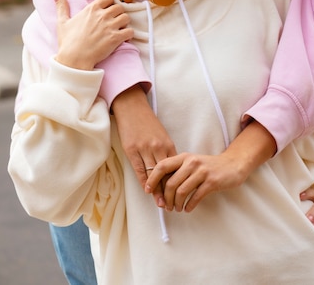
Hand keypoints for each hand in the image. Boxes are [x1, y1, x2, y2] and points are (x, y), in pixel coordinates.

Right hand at [55, 0, 132, 69]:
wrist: (74, 59)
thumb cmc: (68, 42)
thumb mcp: (62, 21)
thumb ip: (61, 5)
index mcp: (91, 9)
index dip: (110, 3)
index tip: (107, 9)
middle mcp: (102, 15)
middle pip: (119, 7)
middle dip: (118, 13)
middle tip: (115, 21)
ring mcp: (110, 26)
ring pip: (126, 18)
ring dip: (124, 23)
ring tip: (119, 29)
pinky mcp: (116, 38)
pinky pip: (130, 31)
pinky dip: (129, 34)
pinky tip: (123, 38)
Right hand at [112, 84, 176, 204]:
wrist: (132, 108)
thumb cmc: (147, 122)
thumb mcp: (161, 135)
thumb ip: (166, 151)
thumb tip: (171, 168)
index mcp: (167, 143)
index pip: (175, 168)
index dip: (178, 182)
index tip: (181, 194)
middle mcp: (158, 147)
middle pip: (167, 174)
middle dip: (169, 190)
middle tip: (172, 205)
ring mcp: (145, 149)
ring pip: (154, 174)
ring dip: (158, 190)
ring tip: (161, 204)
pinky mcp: (132, 150)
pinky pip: (140, 169)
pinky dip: (145, 181)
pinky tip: (148, 191)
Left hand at [145, 150, 247, 212]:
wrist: (232, 165)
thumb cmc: (209, 166)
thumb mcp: (192, 163)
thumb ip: (178, 171)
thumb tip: (160, 187)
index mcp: (184, 157)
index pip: (162, 166)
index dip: (153, 179)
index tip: (148, 190)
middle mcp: (192, 162)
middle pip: (170, 183)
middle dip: (166, 198)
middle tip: (166, 206)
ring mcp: (202, 171)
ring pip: (181, 191)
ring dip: (176, 204)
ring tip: (177, 208)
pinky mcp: (211, 181)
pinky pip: (195, 197)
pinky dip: (189, 206)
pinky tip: (188, 208)